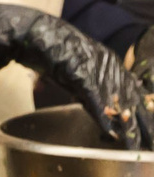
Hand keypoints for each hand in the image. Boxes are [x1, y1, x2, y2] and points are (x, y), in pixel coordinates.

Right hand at [0, 4, 153, 147]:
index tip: (148, 126)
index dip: (142, 108)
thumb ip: (90, 84)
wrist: (33, 32)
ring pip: (119, 103)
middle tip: (149, 142)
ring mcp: (96, 70)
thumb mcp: (77, 68)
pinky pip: (96, 101)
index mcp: (110, 61)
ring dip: (128, 126)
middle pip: (132, 99)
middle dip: (142, 122)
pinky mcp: (81, 76)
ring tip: (135, 144)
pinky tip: (111, 133)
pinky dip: (103, 119)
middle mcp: (109, 65)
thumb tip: (98, 103)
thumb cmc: (51, 49)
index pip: (133, 89)